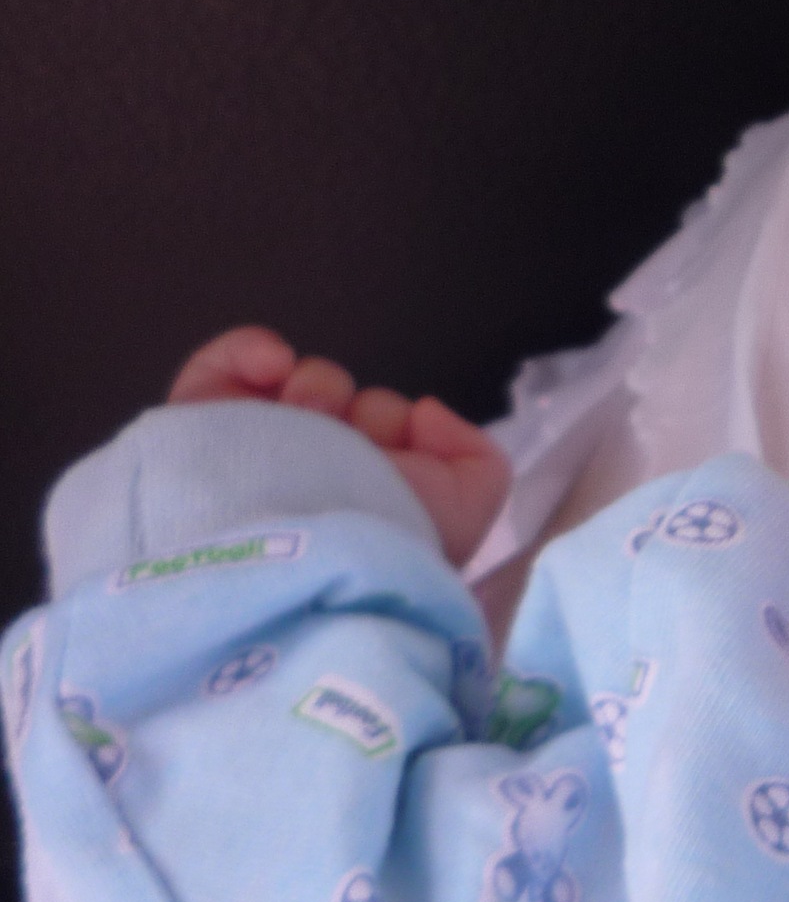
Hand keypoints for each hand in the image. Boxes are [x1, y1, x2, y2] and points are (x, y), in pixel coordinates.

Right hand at [168, 327, 509, 567]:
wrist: (297, 550)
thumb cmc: (387, 533)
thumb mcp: (467, 507)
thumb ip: (475, 455)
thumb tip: (424, 411)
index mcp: (367, 493)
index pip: (388, 431)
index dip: (401, 429)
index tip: (401, 452)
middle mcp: (313, 473)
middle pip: (349, 404)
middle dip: (362, 413)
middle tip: (351, 447)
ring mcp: (255, 449)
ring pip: (299, 385)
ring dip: (318, 389)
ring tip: (311, 422)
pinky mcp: (200, 426)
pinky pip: (221, 366)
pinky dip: (251, 350)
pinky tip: (273, 365)